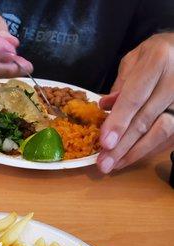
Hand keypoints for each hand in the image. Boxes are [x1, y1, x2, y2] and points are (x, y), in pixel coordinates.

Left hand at [97, 33, 173, 172]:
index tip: (104, 143)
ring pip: (160, 133)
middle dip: (122, 145)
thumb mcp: (134, 60)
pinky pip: (167, 138)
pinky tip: (127, 158)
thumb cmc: (155, 56)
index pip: (134, 97)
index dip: (119, 122)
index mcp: (157, 60)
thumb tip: (104, 107)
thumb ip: (120, 85)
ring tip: (113, 165)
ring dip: (134, 152)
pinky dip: (145, 150)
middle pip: (145, 119)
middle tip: (103, 163)